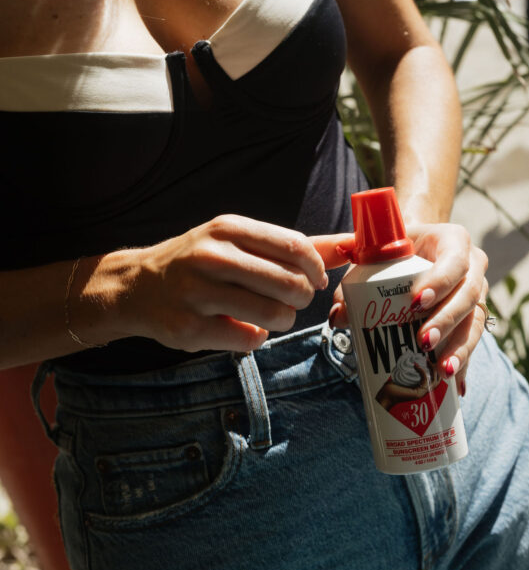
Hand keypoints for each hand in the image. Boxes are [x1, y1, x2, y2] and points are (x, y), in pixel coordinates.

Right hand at [117, 216, 351, 353]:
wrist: (138, 286)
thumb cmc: (202, 262)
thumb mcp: (240, 241)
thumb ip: (295, 246)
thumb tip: (351, 245)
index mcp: (228, 229)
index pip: (295, 247)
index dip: (317, 269)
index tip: (316, 280)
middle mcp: (211, 257)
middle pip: (290, 285)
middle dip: (300, 298)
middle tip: (289, 300)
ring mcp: (198, 294)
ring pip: (273, 316)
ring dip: (281, 320)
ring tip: (268, 314)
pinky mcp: (190, 328)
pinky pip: (248, 341)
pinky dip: (254, 338)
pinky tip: (240, 328)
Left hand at [328, 223, 487, 392]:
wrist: (414, 249)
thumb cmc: (394, 251)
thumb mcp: (373, 257)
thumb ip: (354, 282)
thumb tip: (339, 316)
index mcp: (453, 241)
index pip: (454, 260)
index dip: (440, 281)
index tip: (416, 302)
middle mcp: (473, 267)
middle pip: (469, 294)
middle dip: (447, 320)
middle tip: (424, 341)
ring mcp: (477, 293)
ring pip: (475, 321)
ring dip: (461, 348)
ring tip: (442, 371)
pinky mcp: (474, 317)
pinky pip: (473, 341)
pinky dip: (464, 362)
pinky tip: (456, 385)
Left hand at [375, 363, 434, 410]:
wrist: (386, 395)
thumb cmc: (392, 387)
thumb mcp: (404, 376)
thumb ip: (411, 370)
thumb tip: (414, 359)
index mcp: (421, 387)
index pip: (435, 379)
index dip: (434, 369)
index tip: (428, 360)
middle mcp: (423, 391)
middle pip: (438, 380)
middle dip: (436, 368)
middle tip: (429, 360)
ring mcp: (422, 393)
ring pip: (435, 381)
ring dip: (432, 369)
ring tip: (427, 361)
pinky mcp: (419, 393)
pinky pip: (426, 380)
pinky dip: (422, 371)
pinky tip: (416, 366)